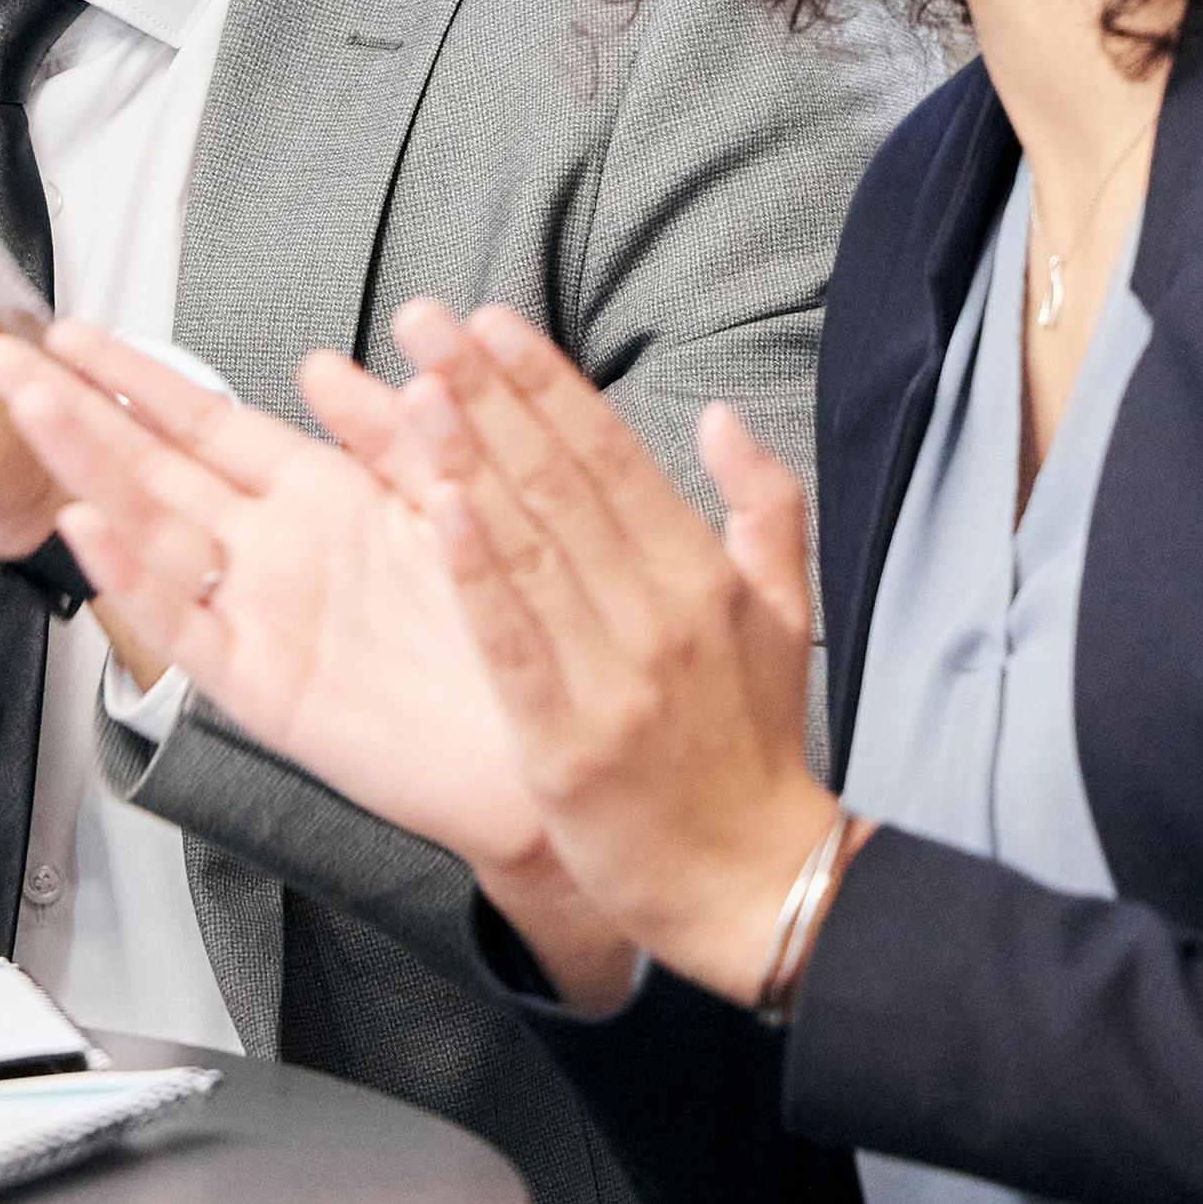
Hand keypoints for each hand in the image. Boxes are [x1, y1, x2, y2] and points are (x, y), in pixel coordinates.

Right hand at [0, 317, 549, 870]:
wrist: (547, 746)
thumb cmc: (504, 629)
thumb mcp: (450, 496)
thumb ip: (386, 431)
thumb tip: (321, 363)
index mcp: (316, 498)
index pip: (201, 420)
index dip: (134, 377)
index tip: (73, 333)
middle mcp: (274, 552)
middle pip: (152, 465)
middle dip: (75, 409)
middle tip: (3, 360)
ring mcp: (260, 615)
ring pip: (151, 529)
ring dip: (87, 469)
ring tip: (30, 409)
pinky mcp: (265, 685)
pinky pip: (185, 626)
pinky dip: (134, 580)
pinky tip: (89, 530)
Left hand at [405, 303, 843, 1006]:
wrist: (755, 883)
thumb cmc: (754, 749)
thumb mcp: (785, 617)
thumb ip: (762, 506)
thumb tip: (722, 417)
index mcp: (699, 576)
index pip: (613, 455)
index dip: (547, 382)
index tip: (491, 321)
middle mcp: (658, 613)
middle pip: (560, 484)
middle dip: (489, 395)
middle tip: (428, 326)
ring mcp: (613, 677)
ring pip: (531, 549)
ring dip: (471, 462)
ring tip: (417, 391)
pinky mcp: (567, 743)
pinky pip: (514, 647)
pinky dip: (478, 577)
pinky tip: (439, 516)